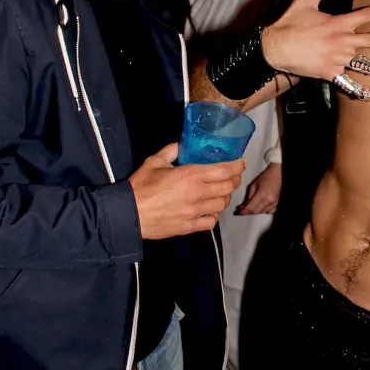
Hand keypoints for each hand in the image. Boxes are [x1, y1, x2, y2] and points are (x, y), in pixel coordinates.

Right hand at [129, 142, 244, 238]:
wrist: (129, 214)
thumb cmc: (140, 186)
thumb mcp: (154, 161)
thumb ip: (172, 150)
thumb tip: (182, 143)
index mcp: (191, 175)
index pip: (225, 170)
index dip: (237, 166)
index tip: (241, 162)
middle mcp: (197, 193)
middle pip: (228, 187)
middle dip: (234, 180)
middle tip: (232, 176)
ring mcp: (195, 212)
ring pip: (222, 204)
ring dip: (225, 197)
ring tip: (221, 192)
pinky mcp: (190, 226)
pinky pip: (211, 221)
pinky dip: (214, 215)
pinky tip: (209, 210)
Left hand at [236, 162, 281, 214]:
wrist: (278, 175)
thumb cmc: (265, 177)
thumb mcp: (253, 185)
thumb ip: (249, 197)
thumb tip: (243, 206)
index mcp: (262, 195)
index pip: (251, 207)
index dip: (244, 211)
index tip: (238, 212)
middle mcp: (269, 201)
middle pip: (256, 211)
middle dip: (248, 212)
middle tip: (241, 210)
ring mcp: (274, 204)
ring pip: (261, 212)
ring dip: (254, 211)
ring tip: (249, 207)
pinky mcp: (277, 204)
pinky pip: (268, 211)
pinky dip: (262, 211)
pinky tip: (259, 207)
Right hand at [261, 0, 369, 79]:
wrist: (276, 50)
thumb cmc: (289, 25)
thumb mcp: (304, 3)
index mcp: (338, 23)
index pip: (366, 15)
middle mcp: (342, 41)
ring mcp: (337, 58)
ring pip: (357, 58)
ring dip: (366, 60)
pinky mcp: (330, 72)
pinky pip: (344, 73)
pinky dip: (345, 72)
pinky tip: (356, 83)